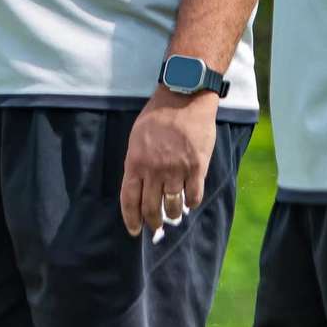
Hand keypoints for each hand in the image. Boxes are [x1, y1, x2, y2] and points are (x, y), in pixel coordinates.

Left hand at [120, 87, 217, 236]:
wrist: (185, 97)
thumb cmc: (159, 114)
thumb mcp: (137, 136)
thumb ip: (137, 162)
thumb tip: (139, 185)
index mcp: (136, 162)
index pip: (130, 200)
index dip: (132, 219)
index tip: (135, 230)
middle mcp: (154, 170)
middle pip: (151, 208)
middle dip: (152, 221)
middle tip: (155, 225)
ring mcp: (176, 170)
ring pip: (172, 206)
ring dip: (172, 214)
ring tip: (173, 214)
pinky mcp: (197, 167)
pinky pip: (194, 196)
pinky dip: (191, 203)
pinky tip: (189, 200)